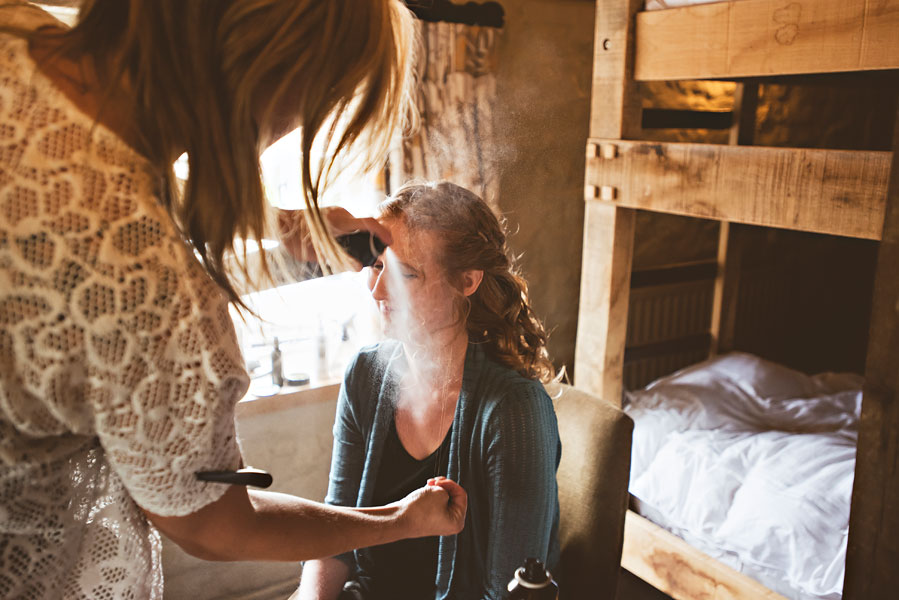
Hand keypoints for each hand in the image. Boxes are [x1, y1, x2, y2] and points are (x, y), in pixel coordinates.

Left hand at [277, 207, 391, 268]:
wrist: (278, 221)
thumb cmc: (295, 238)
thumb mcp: (317, 254)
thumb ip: (340, 260)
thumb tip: (359, 268)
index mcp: (340, 221)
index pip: (370, 224)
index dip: (383, 233)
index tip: (390, 243)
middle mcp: (341, 213)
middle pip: (364, 226)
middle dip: (371, 240)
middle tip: (371, 256)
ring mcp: (336, 211)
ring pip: (355, 225)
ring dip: (357, 238)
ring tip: (349, 252)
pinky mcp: (331, 212)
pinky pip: (346, 223)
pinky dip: (348, 233)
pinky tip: (339, 243)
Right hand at [397, 477, 467, 537]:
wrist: (398, 518)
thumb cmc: (419, 509)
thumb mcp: (440, 492)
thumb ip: (448, 489)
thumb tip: (446, 491)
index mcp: (457, 521)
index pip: (461, 494)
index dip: (450, 483)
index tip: (438, 482)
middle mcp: (451, 524)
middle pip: (453, 496)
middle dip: (443, 486)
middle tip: (432, 482)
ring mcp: (440, 522)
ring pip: (443, 497)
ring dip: (436, 489)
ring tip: (426, 487)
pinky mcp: (430, 518)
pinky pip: (435, 502)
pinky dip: (430, 495)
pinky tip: (423, 492)